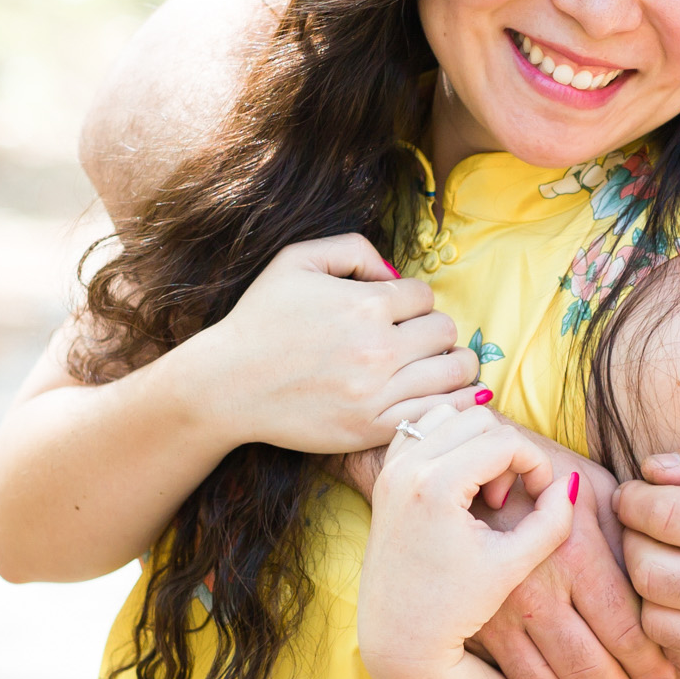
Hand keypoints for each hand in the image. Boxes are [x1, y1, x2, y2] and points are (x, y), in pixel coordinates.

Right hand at [169, 235, 487, 457]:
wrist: (226, 383)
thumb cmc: (260, 319)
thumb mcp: (297, 260)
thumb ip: (352, 249)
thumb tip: (393, 272)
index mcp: (366, 304)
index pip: (425, 296)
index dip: (413, 301)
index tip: (397, 312)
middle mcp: (378, 348)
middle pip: (445, 332)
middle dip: (434, 330)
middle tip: (417, 339)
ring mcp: (377, 393)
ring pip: (453, 373)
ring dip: (451, 365)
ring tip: (438, 365)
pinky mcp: (371, 429)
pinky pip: (434, 414)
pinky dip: (446, 403)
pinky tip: (436, 396)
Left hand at [359, 405, 577, 676]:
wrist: (400, 635)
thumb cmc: (457, 607)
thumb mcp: (513, 565)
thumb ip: (552, 521)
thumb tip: (570, 482)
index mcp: (436, 485)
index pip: (506, 440)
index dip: (535, 464)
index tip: (539, 499)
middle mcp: (406, 468)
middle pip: (477, 418)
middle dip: (505, 450)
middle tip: (506, 499)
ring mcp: (390, 470)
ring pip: (447, 416)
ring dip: (476, 442)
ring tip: (483, 493)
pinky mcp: (385, 478)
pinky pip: (421, 431)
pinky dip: (449, 443)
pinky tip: (463, 484)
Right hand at [463, 438, 677, 678]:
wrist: (471, 473)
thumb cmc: (551, 477)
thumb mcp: (600, 493)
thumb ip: (633, 542)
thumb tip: (674, 594)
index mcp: (573, 553)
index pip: (625, 630)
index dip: (652, 663)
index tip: (670, 677)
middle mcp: (535, 589)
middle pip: (592, 666)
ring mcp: (501, 612)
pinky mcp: (479, 625)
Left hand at [616, 435, 679, 678]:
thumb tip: (650, 471)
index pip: (660, 516)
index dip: (634, 500)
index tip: (636, 495)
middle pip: (646, 571)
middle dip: (633, 543)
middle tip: (647, 529)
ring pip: (651, 619)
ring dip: (649, 589)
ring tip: (672, 564)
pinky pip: (676, 653)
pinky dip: (675, 625)